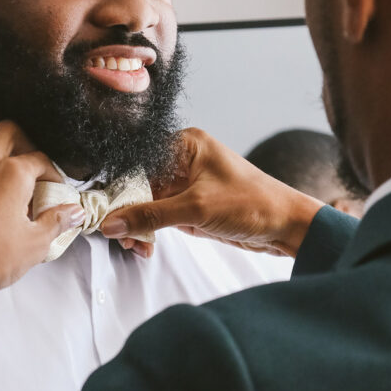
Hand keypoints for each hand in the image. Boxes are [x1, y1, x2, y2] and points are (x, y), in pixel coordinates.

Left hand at [0, 122, 84, 291]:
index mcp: (11, 173)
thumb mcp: (35, 243)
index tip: (54, 190)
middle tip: (31, 171)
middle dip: (24, 144)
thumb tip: (74, 212)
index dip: (53, 173)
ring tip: (6, 196)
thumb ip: (58, 221)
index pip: (40, 159)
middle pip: (8, 133)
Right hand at [101, 128, 322, 257]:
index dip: (119, 190)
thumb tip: (111, 223)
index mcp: (184, 145)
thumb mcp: (196, 209)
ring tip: (134, 245)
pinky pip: (160, 217)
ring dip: (138, 226)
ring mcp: (186, 185)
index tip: (103, 213)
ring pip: (147, 204)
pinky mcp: (191, 206)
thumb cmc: (253, 204)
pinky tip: (144, 246)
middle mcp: (183, 160)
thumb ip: (151, 216)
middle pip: (139, 186)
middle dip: (127, 213)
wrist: (287, 226)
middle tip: (118, 235)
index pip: (138, 165)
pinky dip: (151, 232)